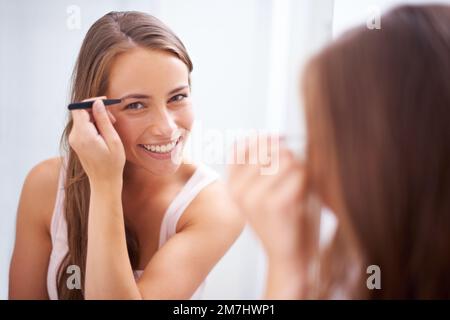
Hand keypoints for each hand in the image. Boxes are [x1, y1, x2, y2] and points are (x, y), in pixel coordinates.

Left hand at [68, 96, 125, 185]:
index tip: (106, 103)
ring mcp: (74, 140)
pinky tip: (105, 133)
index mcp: (83, 135)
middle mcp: (75, 136)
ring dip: (96, 118)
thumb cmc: (112, 164)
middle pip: (81, 112)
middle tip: (112, 119)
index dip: (91, 102)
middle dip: (96, 110)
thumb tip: (98, 103)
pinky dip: (94, 125)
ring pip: (83, 119)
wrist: (104, 182)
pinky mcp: (76, 142)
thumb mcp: (113, 140)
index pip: (79, 108)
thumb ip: (104, 120)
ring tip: (111, 127)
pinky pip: (83, 127)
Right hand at [227, 136, 320, 266]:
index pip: (243, 145)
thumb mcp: (263, 188)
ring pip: (286, 157)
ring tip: (299, 187)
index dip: (265, 139)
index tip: (281, 142)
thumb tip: (276, 134)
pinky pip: (299, 172)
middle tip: (295, 174)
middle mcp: (236, 190)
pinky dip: (308, 181)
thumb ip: (263, 162)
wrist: (287, 254)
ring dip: (301, 168)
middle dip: (289, 155)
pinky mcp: (273, 204)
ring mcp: (252, 197)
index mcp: (231, 185)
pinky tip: (303, 196)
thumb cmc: (281, 218)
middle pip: (269, 148)